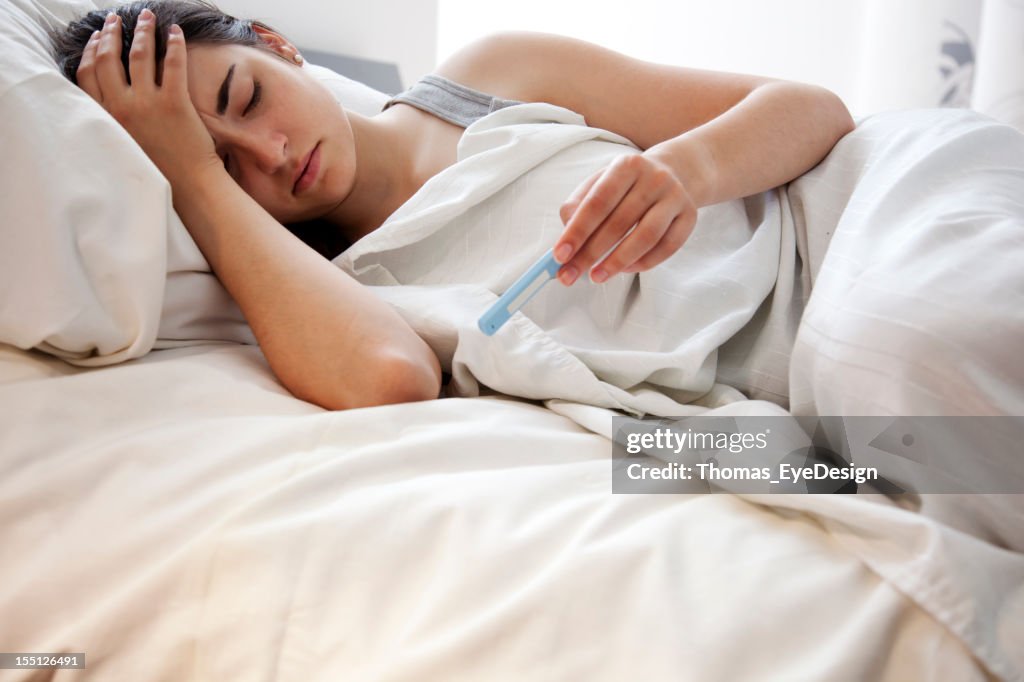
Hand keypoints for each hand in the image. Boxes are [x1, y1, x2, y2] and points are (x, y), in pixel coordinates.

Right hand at [76, 10, 219, 184]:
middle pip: (110, 58)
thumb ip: (112, 119)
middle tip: (117, 19)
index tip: (98, 37)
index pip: (88, 73)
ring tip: (147, 17)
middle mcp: (122, 107)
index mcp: (106, 116)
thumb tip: (111, 95)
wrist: (188, 184)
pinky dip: (174, 43)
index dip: (92, 50)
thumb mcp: (122, 142)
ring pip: (140, 54)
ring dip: (143, 31)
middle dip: (112, 33)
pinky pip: (173, 63)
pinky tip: (175, 32)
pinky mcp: (175, 103)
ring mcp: (148, 103)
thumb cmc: (158, 167)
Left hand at [553, 150, 697, 284]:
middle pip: (619, 223)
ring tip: (596, 276)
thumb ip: (579, 205)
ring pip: (646, 237)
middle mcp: (654, 178)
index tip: (560, 255)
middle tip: (570, 275)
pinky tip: (625, 269)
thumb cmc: (629, 183)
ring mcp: (675, 197)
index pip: (597, 202)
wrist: (677, 171)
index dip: (577, 231)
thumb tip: (567, 236)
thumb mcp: (601, 182)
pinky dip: (644, 262)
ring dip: (618, 262)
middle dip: (590, 253)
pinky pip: (667, 247)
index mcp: (626, 165)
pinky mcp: (690, 216)